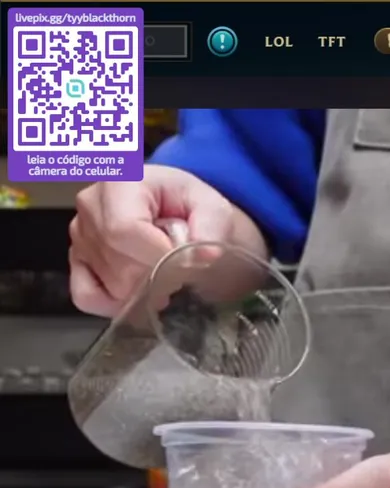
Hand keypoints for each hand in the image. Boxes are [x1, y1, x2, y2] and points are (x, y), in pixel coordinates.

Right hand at [68, 164, 265, 317]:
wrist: (179, 211)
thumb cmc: (190, 205)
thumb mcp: (213, 207)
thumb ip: (213, 227)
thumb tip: (204, 256)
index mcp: (120, 183)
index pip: (124, 231)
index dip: (157, 257)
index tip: (184, 266)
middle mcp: (91, 206)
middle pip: (118, 263)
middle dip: (157, 277)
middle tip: (179, 270)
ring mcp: (79, 235)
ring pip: (109, 284)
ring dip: (144, 289)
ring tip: (163, 272)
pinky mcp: (76, 261)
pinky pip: (87, 297)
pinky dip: (117, 303)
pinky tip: (140, 292)